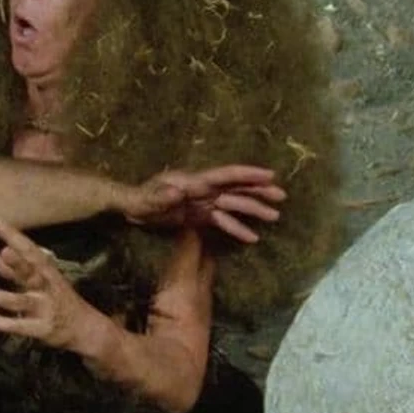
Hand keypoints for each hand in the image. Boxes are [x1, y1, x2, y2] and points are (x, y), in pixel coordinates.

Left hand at [0, 220, 104, 351]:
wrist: (85, 328)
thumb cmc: (59, 300)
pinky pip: (18, 325)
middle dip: (17, 263)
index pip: (31, 251)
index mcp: (48, 273)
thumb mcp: (41, 282)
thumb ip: (18, 270)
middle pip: (31, 273)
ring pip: (17, 301)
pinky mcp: (40, 329)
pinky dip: (0, 322)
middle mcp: (47, 288)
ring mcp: (44, 309)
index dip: (16, 237)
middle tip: (2, 251)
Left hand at [122, 165, 285, 242]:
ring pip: (234, 205)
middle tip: (282, 196)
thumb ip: (163, 195)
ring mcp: (203, 203)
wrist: (131, 208)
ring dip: (253, 210)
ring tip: (275, 217)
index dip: (248, 174)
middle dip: (259, 191)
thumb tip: (179, 190)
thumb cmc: (138, 199)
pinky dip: (237, 229)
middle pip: (236, 188)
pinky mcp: (200, 217)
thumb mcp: (148, 199)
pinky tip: (252, 238)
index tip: (270, 174)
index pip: (226, 175)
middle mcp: (203, 189)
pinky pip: (222, 222)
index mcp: (194, 181)